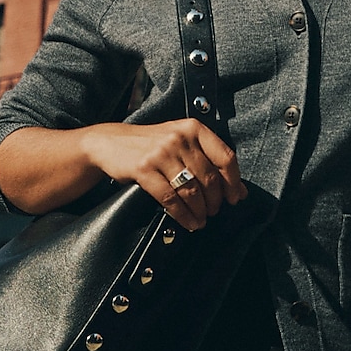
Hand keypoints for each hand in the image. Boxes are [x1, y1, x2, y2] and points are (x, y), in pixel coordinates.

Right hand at [83, 118, 247, 231]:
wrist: (110, 142)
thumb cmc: (153, 145)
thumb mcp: (182, 143)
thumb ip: (210, 161)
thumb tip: (240, 191)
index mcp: (194, 128)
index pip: (225, 157)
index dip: (233, 182)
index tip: (234, 198)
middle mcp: (179, 138)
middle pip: (209, 178)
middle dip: (215, 201)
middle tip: (214, 212)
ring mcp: (161, 153)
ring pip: (191, 191)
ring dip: (200, 211)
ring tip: (202, 221)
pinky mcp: (143, 169)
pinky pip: (170, 199)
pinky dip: (183, 215)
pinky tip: (188, 222)